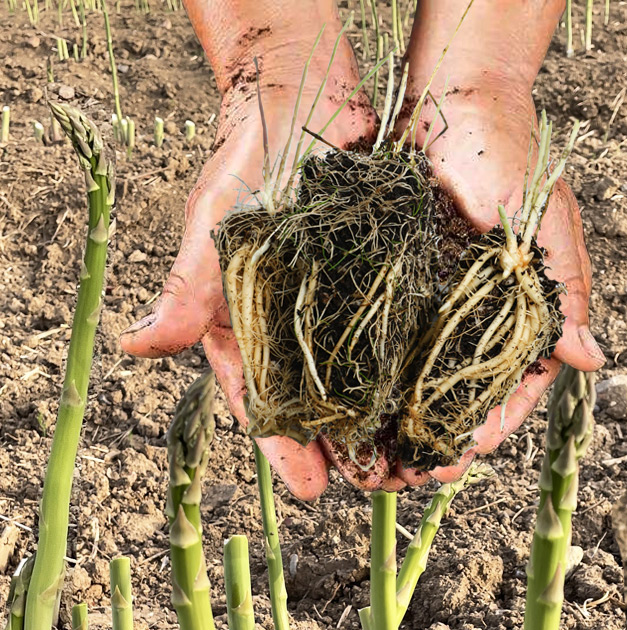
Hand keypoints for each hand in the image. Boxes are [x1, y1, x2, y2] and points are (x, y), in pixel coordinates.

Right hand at [120, 36, 377, 500]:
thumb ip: (186, 288)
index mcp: (247, 324)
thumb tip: (135, 348)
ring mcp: (340, 305)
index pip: (263, 400)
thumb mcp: (213, 223)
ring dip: (389, 418)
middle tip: (379, 485)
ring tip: (417, 456)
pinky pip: (400, 332)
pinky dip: (418, 366)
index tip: (311, 489)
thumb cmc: (244, 155)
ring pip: (365, 378)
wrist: (299, 91)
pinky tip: (440, 394)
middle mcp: (296, 325)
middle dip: (346, 448)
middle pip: (321, 403)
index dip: (284, 448)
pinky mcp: (382, 279)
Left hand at [398, 85, 603, 484]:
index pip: (512, 389)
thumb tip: (590, 359)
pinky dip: (373, 376)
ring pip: (420, 378)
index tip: (455, 460)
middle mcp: (481, 315)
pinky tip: (350, 404)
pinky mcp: (401, 284)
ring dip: (397, 420)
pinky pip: (386, 341)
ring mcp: (439, 302)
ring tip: (369, 457)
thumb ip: (562, 292)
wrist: (452, 96)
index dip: (487, 429)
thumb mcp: (542, 224)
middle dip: (434, 438)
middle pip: (460, 395)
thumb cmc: (507, 151)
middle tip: (402, 475)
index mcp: (526, 310)